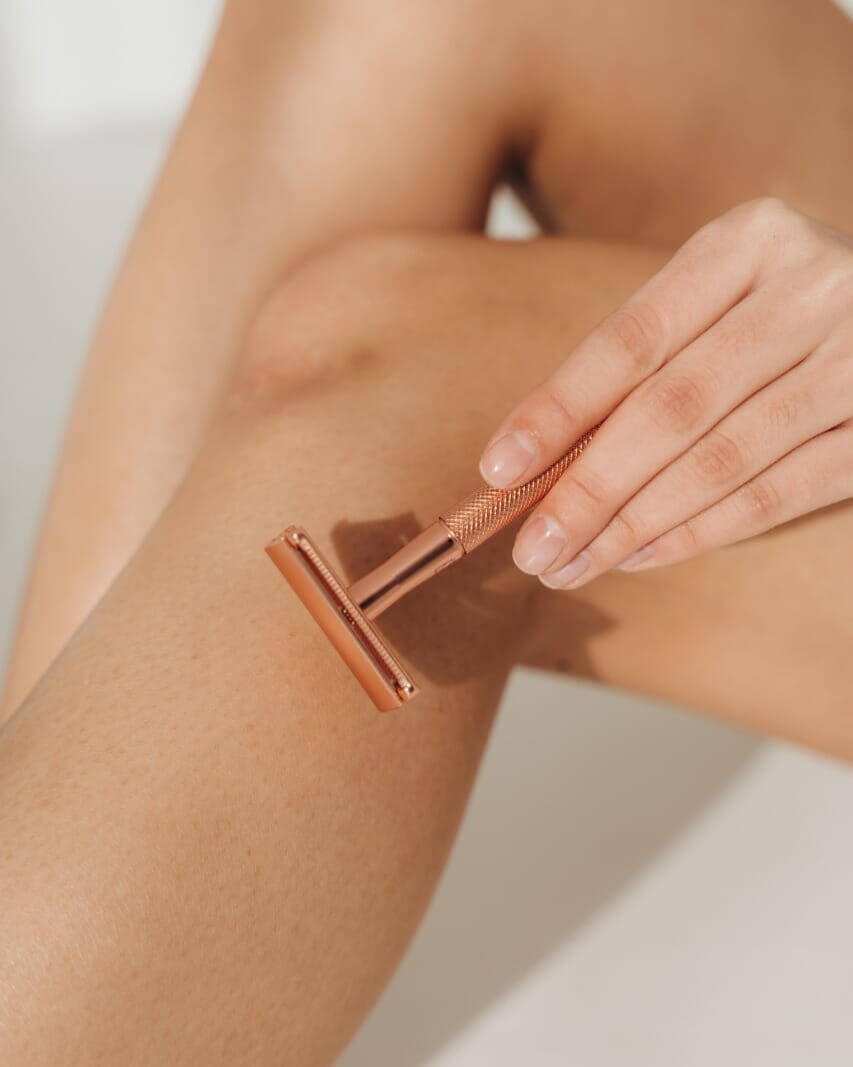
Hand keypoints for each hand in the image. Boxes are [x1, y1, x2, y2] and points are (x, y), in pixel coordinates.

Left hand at [479, 198, 852, 588]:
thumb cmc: (786, 312)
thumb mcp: (724, 299)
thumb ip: (651, 360)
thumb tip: (545, 457)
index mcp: (749, 242)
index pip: (631, 341)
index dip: (559, 409)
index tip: (500, 468)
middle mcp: (810, 289)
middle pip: (670, 408)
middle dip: (588, 489)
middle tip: (533, 545)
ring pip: (720, 461)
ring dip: (633, 525)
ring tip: (573, 563)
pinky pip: (777, 494)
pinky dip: (701, 533)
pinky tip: (641, 556)